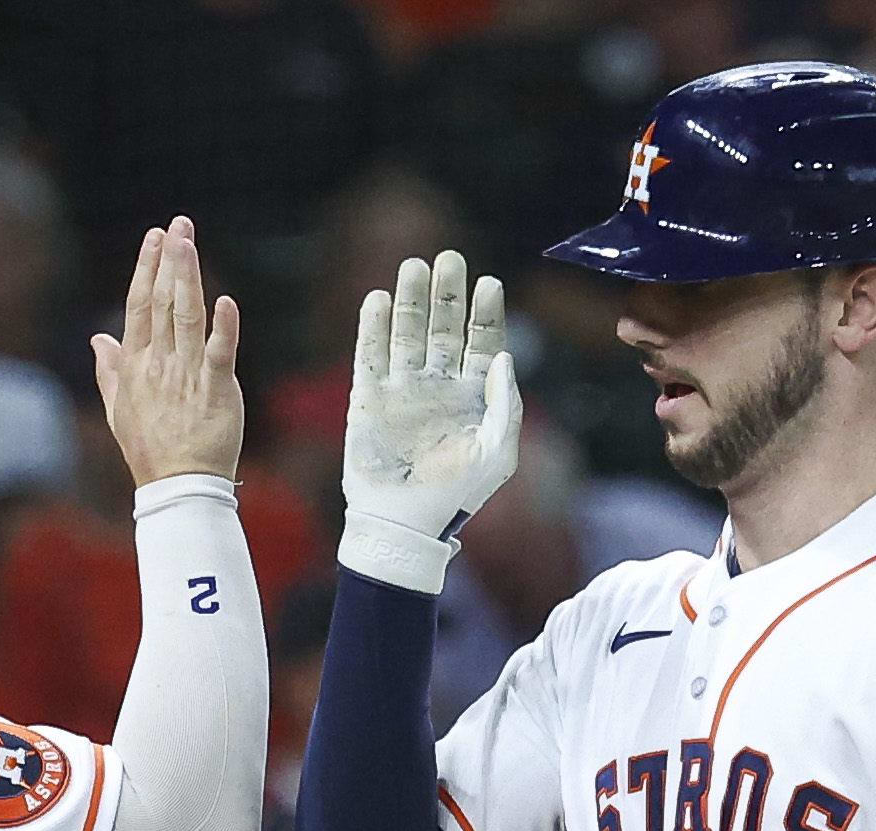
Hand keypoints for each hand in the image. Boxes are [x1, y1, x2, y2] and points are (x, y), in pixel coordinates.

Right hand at [90, 217, 242, 486]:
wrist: (177, 486)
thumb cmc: (149, 449)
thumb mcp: (118, 408)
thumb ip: (110, 370)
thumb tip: (98, 338)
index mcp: (136, 364)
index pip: (139, 307)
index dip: (146, 269)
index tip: (155, 237)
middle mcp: (160, 363)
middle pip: (162, 302)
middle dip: (169, 261)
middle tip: (178, 224)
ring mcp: (187, 375)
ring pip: (187, 317)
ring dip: (187, 277)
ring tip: (189, 243)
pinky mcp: (217, 390)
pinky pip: (221, 353)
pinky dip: (224, 327)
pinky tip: (225, 301)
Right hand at [338, 250, 520, 590]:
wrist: (404, 526)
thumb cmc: (457, 495)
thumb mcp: (498, 454)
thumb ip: (507, 404)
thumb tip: (503, 356)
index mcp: (473, 396)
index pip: (482, 343)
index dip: (485, 312)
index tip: (489, 283)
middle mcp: (439, 386)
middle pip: (444, 328)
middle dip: (448, 295)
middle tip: (450, 260)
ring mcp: (402, 390)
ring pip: (406, 333)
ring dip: (410, 300)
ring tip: (414, 267)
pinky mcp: (368, 399)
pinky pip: (370, 355)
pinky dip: (372, 327)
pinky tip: (377, 299)